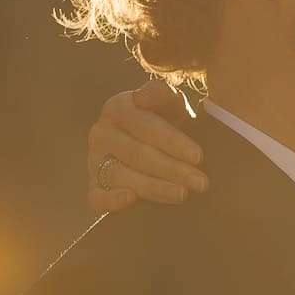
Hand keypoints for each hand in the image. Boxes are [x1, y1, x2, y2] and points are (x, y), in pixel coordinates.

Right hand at [86, 81, 207, 211]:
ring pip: (121, 176)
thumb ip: (161, 93)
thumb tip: (140, 97)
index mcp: (117, 108)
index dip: (173, 142)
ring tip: (183, 194)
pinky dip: (111, 201)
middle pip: (136, 153)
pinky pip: (96, 197)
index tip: (199, 156)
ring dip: (154, 187)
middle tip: (201, 182)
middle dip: (172, 169)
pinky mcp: (93, 187)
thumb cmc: (168, 122)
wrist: (158, 146)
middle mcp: (101, 133)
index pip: (145, 126)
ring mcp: (94, 161)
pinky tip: (132, 200)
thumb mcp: (171, 104)